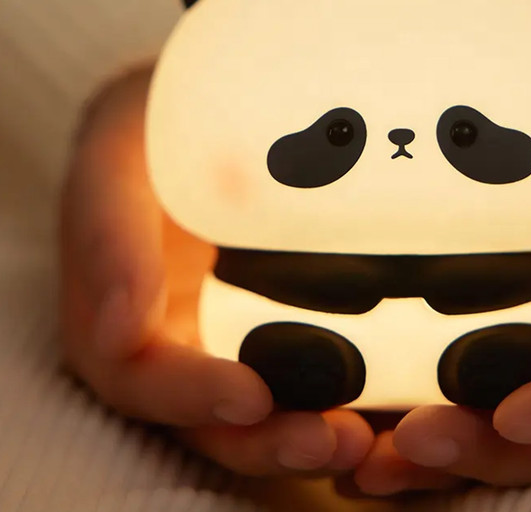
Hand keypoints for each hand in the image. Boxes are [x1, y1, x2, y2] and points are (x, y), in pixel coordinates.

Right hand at [59, 65, 373, 475]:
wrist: (203, 105)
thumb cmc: (149, 129)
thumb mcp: (117, 159)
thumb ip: (109, 235)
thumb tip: (118, 334)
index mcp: (125, 314)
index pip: (144, 379)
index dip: (191, 396)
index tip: (250, 398)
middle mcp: (182, 339)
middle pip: (216, 419)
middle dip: (270, 439)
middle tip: (335, 440)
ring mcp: (240, 332)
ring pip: (272, 409)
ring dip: (318, 432)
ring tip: (374, 437)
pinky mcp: (295, 317)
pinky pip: (324, 368)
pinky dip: (361, 397)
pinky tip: (408, 397)